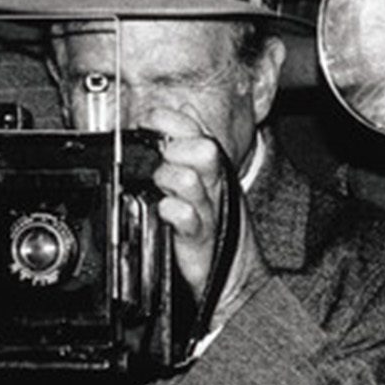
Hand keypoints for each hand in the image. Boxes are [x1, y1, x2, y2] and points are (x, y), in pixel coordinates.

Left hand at [139, 108, 254, 305]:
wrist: (236, 275)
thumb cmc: (218, 225)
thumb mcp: (209, 176)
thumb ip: (194, 141)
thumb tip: (185, 108)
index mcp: (214, 167)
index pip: (195, 129)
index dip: (171, 120)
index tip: (149, 120)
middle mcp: (214, 185)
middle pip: (203, 149)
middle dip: (176, 147)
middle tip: (161, 158)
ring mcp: (207, 211)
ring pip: (190, 179)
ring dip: (169, 178)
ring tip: (161, 186)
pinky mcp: (199, 239)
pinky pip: (186, 217)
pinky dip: (173, 210)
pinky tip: (166, 209)